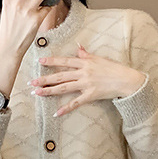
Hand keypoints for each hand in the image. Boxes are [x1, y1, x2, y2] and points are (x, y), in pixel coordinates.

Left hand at [29, 43, 146, 116]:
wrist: (126, 80)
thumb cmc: (113, 68)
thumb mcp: (99, 58)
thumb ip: (86, 54)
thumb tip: (78, 45)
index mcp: (84, 62)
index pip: (65, 61)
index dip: (52, 61)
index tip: (40, 61)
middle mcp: (83, 72)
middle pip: (60, 75)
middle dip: (45, 79)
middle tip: (31, 83)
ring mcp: (86, 84)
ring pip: (64, 88)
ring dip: (50, 91)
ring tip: (38, 93)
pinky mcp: (90, 95)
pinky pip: (76, 103)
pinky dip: (66, 108)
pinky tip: (56, 113)